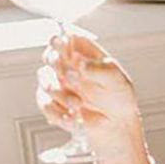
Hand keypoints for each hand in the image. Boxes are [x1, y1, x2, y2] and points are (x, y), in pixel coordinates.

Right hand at [36, 31, 151, 163]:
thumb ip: (99, 70)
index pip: (65, 38)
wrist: (117, 125)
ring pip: (45, 80)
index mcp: (83, 52)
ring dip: (60, 93)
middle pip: (50, 56)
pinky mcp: (54, 102)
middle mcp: (68, 64)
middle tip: (68, 75)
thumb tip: (81, 64)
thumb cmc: (120, 98)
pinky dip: (57, 112)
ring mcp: (59, 83)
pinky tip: (73, 119)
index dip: (59, 41)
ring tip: (79, 105)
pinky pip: (45, 104)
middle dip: (56, 66)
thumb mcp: (117, 80)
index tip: (61, 47)